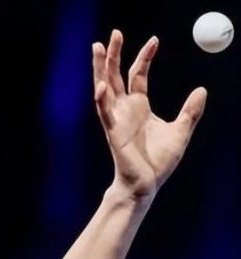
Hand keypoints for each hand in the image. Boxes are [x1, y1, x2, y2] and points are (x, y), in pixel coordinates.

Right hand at [93, 30, 206, 200]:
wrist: (146, 184)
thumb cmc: (158, 161)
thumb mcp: (180, 131)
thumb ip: (190, 111)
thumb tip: (202, 90)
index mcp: (139, 107)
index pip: (137, 75)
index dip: (144, 57)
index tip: (154, 40)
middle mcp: (124, 110)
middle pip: (115, 75)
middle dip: (113, 55)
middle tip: (114, 33)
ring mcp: (116, 120)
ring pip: (104, 88)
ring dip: (99, 68)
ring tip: (96, 48)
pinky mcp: (113, 133)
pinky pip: (105, 113)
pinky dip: (101, 99)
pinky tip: (101, 85)